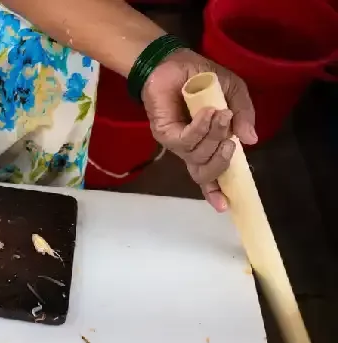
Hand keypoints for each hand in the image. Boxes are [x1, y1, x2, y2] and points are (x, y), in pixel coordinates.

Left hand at [142, 49, 256, 211]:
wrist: (173, 63)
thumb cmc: (202, 79)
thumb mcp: (233, 92)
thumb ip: (244, 115)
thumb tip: (251, 141)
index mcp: (208, 144)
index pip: (211, 175)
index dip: (217, 192)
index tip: (226, 206)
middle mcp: (192, 148)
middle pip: (205, 173)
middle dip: (222, 162)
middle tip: (230, 142)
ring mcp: (177, 143)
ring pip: (198, 155)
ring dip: (213, 136)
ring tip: (220, 113)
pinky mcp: (164, 133)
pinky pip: (185, 140)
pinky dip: (199, 129)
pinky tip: (206, 114)